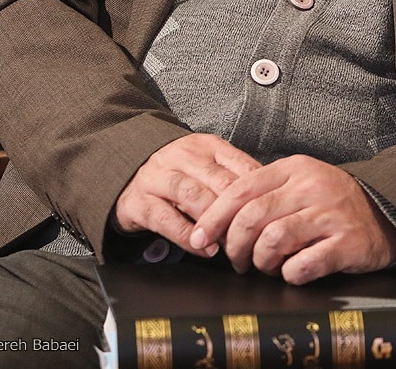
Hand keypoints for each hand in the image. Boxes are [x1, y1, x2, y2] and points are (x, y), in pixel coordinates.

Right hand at [114, 133, 262, 256]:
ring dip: (215, 223)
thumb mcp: (208, 166)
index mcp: (207, 146)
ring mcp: (158, 178)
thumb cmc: (179, 174)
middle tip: (254, 236)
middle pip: (219, 182)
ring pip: (193, 197)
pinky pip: (165, 219)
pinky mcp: (138, 202)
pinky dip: (187, 236)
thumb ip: (235, 178)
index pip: (241, 166)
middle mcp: (183, 158)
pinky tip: (204, 248)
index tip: (271, 215)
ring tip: (230, 245)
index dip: (259, 193)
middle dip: (239, 211)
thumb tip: (270, 200)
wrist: (124, 170)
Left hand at [190, 155, 395, 284]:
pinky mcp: (347, 243)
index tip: (200, 238)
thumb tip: (217, 219)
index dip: (213, 218)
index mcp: (295, 169)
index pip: (240, 190)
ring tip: (268, 267)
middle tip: (238, 261)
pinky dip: (290, 274)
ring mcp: (331, 214)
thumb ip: (265, 192)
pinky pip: (303, 265)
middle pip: (252, 217)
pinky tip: (293, 271)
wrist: (387, 214)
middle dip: (235, 247)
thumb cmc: (333, 204)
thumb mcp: (301, 183)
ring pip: (274, 241)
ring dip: (262, 262)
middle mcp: (312, 187)